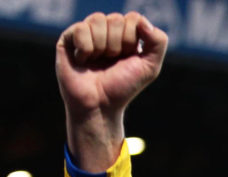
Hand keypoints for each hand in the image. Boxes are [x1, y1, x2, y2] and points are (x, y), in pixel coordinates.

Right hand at [56, 11, 167, 171]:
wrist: (100, 106)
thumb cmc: (122, 88)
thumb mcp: (150, 67)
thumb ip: (158, 42)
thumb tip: (144, 21)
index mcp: (125, 34)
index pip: (133, 18)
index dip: (132, 40)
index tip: (127, 58)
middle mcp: (106, 30)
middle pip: (116, 19)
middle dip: (117, 45)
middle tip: (110, 62)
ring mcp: (87, 33)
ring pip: (98, 20)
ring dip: (101, 47)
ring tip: (96, 61)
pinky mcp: (68, 39)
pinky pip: (81, 29)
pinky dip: (86, 49)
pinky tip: (83, 61)